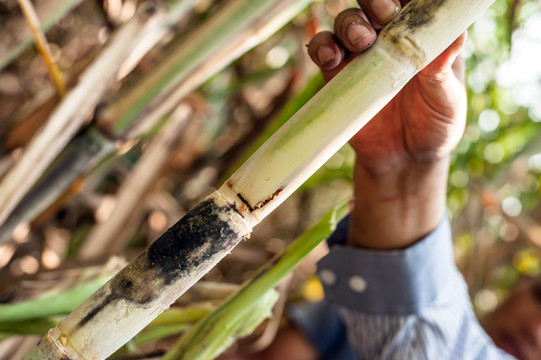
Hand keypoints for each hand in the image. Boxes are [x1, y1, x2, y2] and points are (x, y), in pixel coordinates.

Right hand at [307, 1, 466, 248]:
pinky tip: (330, 58)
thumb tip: (458, 36)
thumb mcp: (448, 98)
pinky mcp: (336, 73)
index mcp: (422, 33)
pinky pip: (322, 49)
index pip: (413, 0)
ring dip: (350, 23)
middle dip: (376, 1)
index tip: (405, 4)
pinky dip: (321, 47)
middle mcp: (389, 37)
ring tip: (360, 43)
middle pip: (375, 2)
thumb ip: (445, 68)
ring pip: (347, 20)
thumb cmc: (435, 124)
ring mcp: (360, 54)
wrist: (402, 158)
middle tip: (384, 17)